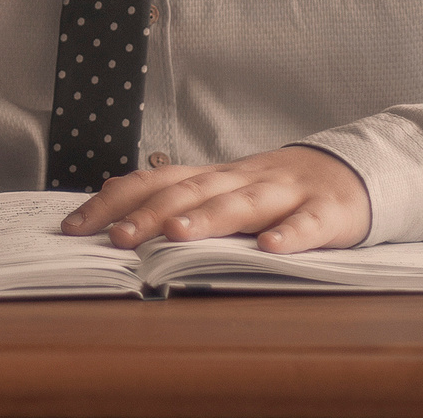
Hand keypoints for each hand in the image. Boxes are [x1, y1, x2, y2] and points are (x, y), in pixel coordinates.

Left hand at [59, 146, 370, 251]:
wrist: (349, 173)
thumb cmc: (274, 191)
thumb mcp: (222, 191)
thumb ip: (177, 199)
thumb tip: (111, 215)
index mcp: (212, 177)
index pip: (152, 183)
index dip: (112, 202)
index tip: (73, 228)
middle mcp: (241, 179)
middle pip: (190, 193)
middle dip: (149, 215)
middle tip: (116, 237)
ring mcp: (284, 193)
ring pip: (242, 203)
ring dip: (208, 219)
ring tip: (177, 234)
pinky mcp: (328, 212)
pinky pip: (307, 224)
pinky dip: (289, 236)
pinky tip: (270, 249)